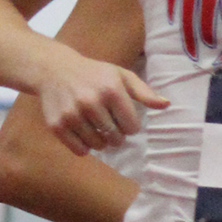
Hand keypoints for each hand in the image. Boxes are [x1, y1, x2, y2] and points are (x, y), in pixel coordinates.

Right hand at [36, 46, 166, 155]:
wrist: (54, 70)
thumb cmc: (94, 74)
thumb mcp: (121, 76)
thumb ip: (144, 92)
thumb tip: (167, 105)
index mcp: (111, 90)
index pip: (132, 127)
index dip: (130, 125)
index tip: (123, 118)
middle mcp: (90, 102)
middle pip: (116, 138)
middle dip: (117, 135)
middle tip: (110, 124)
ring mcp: (72, 115)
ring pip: (98, 146)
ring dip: (102, 142)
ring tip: (98, 128)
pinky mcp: (57, 126)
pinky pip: (80, 150)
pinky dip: (85, 147)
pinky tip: (84, 133)